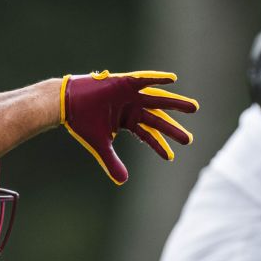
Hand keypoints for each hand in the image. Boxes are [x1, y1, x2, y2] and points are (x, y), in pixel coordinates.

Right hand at [61, 70, 199, 183]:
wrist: (66, 104)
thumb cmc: (82, 122)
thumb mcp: (100, 146)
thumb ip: (112, 161)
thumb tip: (123, 181)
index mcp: (128, 120)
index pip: (148, 134)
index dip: (158, 145)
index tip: (170, 157)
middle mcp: (132, 107)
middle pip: (158, 118)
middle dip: (173, 129)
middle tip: (189, 140)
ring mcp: (130, 94)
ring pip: (158, 99)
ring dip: (175, 103)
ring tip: (194, 108)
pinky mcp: (124, 82)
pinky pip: (144, 79)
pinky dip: (157, 78)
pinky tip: (173, 79)